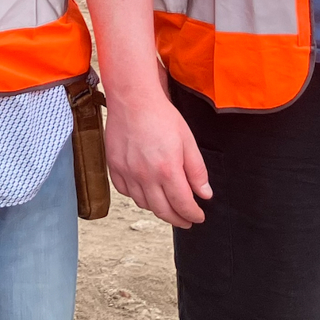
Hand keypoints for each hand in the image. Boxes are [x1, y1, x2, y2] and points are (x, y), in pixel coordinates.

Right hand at [105, 90, 210, 227]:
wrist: (132, 99)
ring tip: (167, 205)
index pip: (182, 204)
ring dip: (158, 209)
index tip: (198, 217)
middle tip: (186, 220)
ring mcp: (127, 173)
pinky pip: (125, 192)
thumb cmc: (160, 115)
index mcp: (167, 170)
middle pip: (163, 210)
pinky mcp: (115, 167)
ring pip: (143, 204)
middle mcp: (145, 176)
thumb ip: (197, 171)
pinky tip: (145, 192)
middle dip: (178, 219)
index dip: (193, 214)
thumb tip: (204, 194)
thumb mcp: (188, 141)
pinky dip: (137, 197)